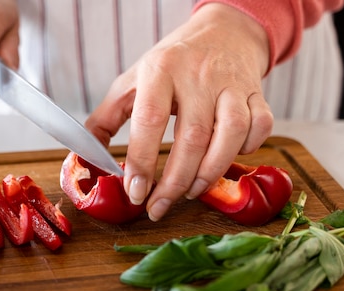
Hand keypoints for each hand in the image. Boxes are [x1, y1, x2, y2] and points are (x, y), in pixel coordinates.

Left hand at [85, 3, 272, 221]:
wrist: (223, 31)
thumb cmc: (172, 63)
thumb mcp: (132, 81)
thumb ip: (105, 118)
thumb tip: (84, 158)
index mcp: (160, 71)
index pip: (150, 120)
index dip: (143, 161)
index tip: (136, 192)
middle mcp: (198, 76)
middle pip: (192, 137)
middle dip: (175, 181)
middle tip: (159, 206)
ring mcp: (232, 84)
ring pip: (230, 134)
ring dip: (211, 172)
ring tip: (191, 191)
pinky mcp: (257, 93)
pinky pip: (260, 128)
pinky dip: (247, 149)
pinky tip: (226, 160)